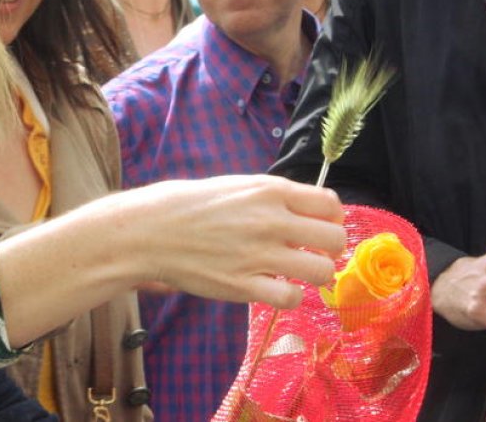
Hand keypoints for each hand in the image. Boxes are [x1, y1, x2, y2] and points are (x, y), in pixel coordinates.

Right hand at [125, 174, 345, 309]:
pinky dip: (289, 297)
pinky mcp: (244, 286)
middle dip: (329, 248)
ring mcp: (259, 255)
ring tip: (294, 273)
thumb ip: (274, 198)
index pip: (330, 204)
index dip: (331, 218)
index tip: (319, 227)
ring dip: (313, 274)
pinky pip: (291, 298)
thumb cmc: (191, 205)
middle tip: (312, 253)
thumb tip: (309, 211)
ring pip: (321, 271)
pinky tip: (275, 289)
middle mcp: (270, 221)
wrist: (151, 230)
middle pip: (334, 239)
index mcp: (269, 191)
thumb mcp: (237, 186)